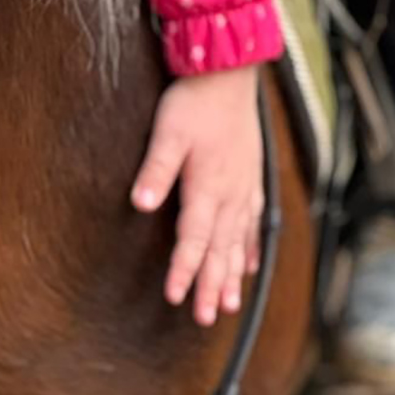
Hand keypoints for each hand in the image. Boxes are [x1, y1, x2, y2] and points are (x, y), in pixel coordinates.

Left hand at [130, 65, 262, 325]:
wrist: (229, 75)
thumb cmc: (193, 102)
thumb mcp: (168, 132)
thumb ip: (156, 169)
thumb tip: (140, 203)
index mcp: (207, 187)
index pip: (193, 239)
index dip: (185, 270)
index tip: (176, 297)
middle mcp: (231, 195)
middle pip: (220, 249)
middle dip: (212, 285)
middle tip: (206, 318)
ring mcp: (245, 188)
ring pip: (239, 241)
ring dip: (233, 274)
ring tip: (230, 305)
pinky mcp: (252, 178)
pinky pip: (254, 223)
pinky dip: (251, 246)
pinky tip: (251, 265)